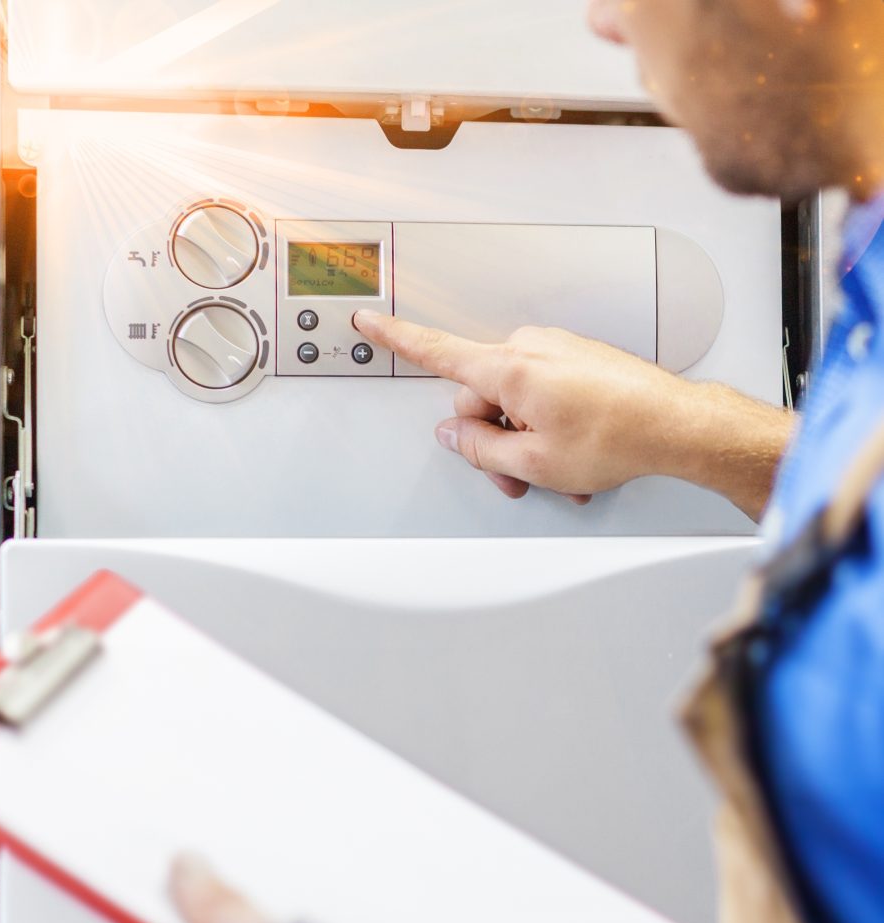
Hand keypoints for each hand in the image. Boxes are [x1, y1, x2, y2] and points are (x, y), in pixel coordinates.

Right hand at [353, 311, 793, 520]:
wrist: (678, 425)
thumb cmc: (616, 437)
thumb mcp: (532, 463)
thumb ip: (480, 450)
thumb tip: (454, 436)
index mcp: (509, 369)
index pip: (435, 350)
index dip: (396, 338)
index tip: (369, 322)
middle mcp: (529, 350)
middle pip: (480, 397)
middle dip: (492, 440)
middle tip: (516, 476)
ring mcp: (556, 352)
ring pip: (514, 400)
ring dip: (525, 440)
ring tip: (557, 474)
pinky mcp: (577, 360)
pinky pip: (543, 393)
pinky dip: (549, 428)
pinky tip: (572, 459)